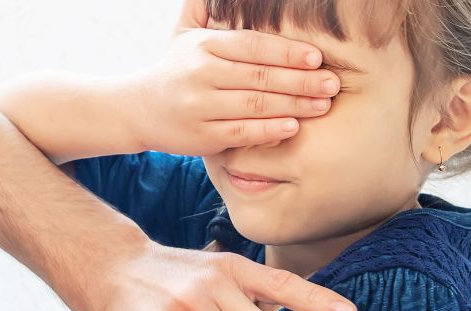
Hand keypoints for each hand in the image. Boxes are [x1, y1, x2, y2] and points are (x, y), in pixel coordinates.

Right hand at [124, 0, 340, 155]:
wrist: (139, 109)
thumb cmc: (177, 68)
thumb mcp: (186, 32)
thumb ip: (205, 6)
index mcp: (204, 46)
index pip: (252, 46)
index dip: (286, 51)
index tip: (316, 56)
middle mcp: (201, 74)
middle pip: (259, 77)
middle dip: (300, 80)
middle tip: (332, 83)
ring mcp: (201, 107)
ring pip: (255, 105)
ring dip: (293, 105)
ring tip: (322, 104)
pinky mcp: (203, 137)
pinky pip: (242, 132)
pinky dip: (270, 130)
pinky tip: (294, 126)